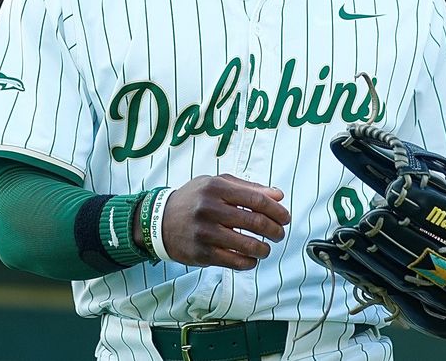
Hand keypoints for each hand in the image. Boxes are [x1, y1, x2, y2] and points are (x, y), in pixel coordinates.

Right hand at [153, 174, 290, 269]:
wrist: (160, 220)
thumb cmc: (194, 199)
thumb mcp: (217, 183)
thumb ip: (248, 188)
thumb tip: (278, 195)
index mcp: (216, 187)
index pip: (256, 198)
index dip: (276, 210)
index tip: (285, 217)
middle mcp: (210, 208)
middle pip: (255, 221)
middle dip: (274, 230)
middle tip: (279, 234)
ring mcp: (205, 232)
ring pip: (247, 245)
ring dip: (264, 249)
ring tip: (266, 248)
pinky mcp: (201, 253)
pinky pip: (234, 262)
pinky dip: (249, 262)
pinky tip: (251, 258)